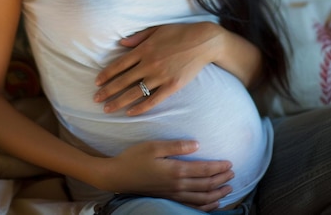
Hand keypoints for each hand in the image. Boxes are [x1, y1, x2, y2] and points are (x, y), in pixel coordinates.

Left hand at [94, 23, 222, 114]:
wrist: (203, 41)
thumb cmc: (179, 32)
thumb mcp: (156, 29)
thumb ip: (137, 37)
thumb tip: (120, 43)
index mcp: (144, 49)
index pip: (119, 65)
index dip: (106, 75)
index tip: (97, 83)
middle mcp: (149, 63)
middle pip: (123, 80)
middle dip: (107, 91)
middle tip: (96, 99)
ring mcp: (161, 75)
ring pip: (135, 92)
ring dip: (119, 102)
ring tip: (107, 109)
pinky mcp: (172, 85)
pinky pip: (153, 100)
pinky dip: (140, 107)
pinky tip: (130, 112)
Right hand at [96, 140, 233, 211]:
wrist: (118, 176)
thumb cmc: (134, 157)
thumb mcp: (154, 146)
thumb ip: (176, 145)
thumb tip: (197, 145)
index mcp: (175, 170)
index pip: (203, 170)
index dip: (218, 167)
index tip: (230, 163)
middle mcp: (177, 185)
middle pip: (206, 184)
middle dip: (221, 179)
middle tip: (233, 173)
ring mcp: (173, 194)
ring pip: (202, 198)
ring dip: (217, 193)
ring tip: (228, 188)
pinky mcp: (168, 199)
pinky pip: (192, 206)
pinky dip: (205, 206)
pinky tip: (212, 203)